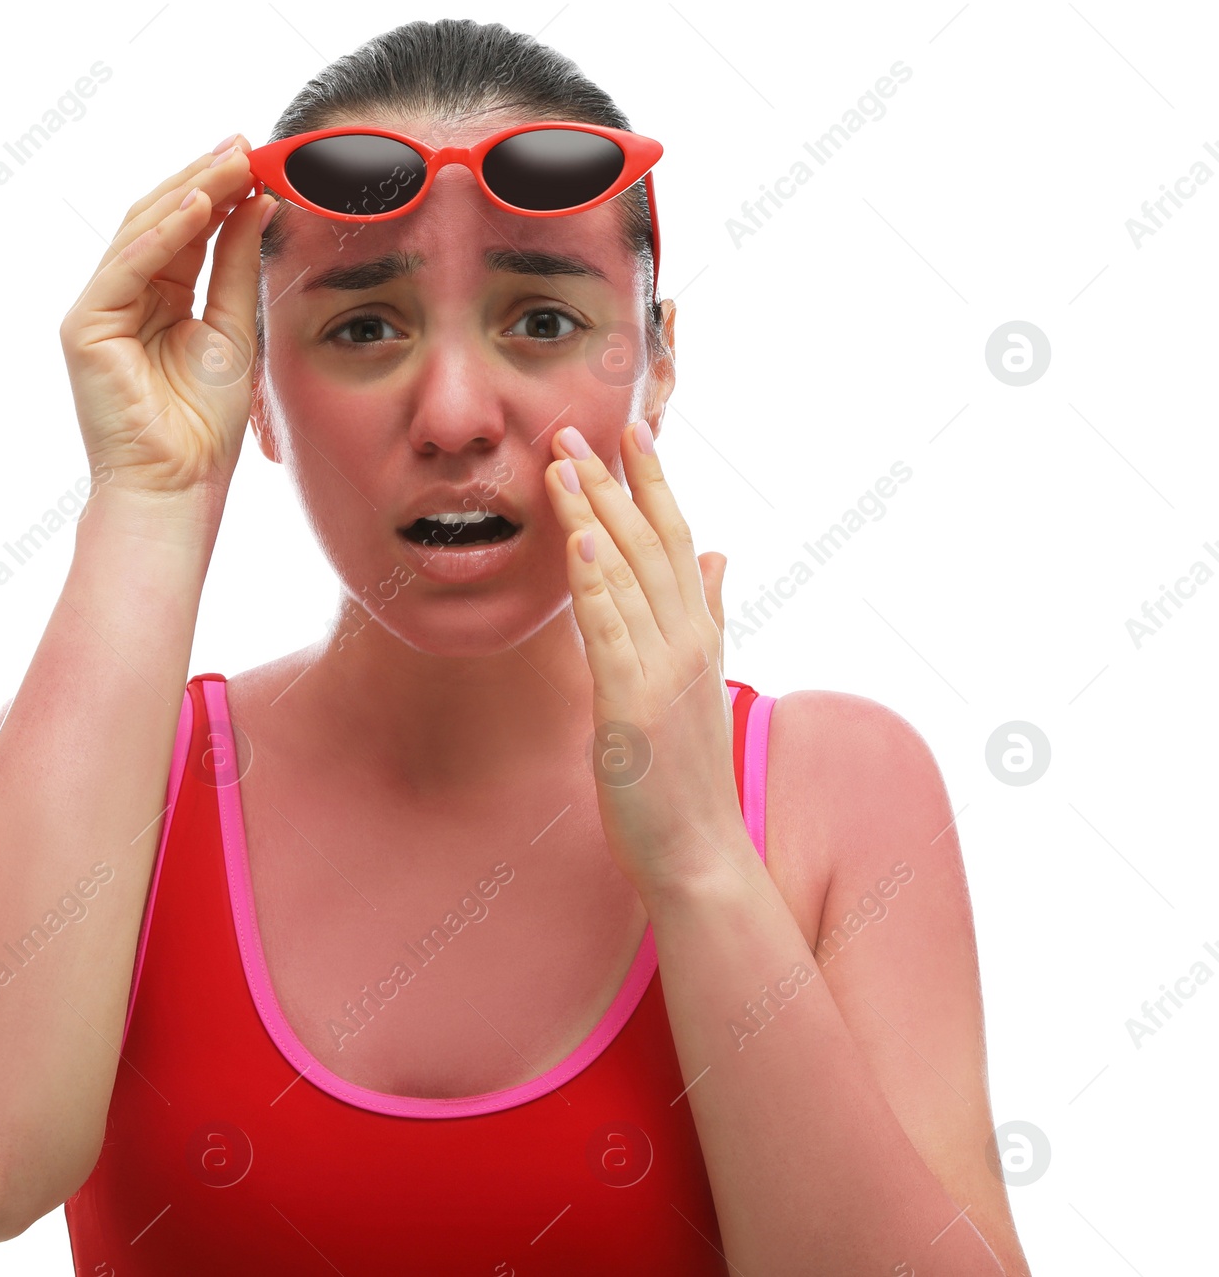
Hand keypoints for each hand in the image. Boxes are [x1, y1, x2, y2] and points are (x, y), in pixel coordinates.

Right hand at [58, 136, 275, 501]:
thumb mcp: (232, 328)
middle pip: (160, 221)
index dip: (219, 191)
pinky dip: (162, 235)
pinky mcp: (84, 328)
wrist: (178, 484)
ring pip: (140, 233)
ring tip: (232, 161)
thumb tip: (259, 202)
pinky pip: (125, 267)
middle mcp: (122, 296)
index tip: (257, 156)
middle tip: (245, 144)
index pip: (186, 231)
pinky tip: (199, 205)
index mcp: (156, 298)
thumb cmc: (203, 424)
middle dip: (204, 179)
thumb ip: (237, 265)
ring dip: (188, 193)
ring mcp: (98, 310)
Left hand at [544, 421, 747, 903]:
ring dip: (592, 512)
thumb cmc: (688, 772)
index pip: (679, 539)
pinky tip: (575, 537)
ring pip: (626, 573)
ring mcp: (664, 669)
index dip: (655, 484)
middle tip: (574, 428)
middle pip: (650, 543)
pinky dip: (593, 580)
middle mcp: (689, 640)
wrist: (699, 852)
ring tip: (561, 462)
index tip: (635, 432)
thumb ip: (707, 613)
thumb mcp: (701, 681)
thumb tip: (718, 555)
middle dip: (613, 482)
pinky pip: (610, 628)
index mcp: (701, 633)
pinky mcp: (633, 703)